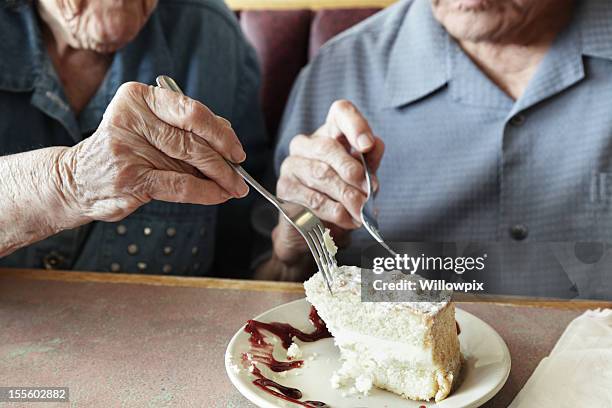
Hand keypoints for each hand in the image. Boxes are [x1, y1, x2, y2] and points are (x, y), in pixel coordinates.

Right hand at [58, 81, 248, 221]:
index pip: (191, 110)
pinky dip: (205, 192)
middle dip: (223, 160)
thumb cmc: (126, 150)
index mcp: (139, 97)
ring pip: (189, 162)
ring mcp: (127, 148)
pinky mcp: (130, 178)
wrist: (79, 179)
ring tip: (234, 187)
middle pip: (193, 139)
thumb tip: (229, 139)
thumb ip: (186, 128)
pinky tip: (218, 196)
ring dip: (219, 178)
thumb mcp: (151, 128)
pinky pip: (180, 185)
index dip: (220, 132)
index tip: (237, 149)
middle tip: (240, 175)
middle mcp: (130, 118)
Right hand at [272, 100, 383, 263]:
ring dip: (347, 195)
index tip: (367, 145)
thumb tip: (377, 144)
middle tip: (369, 191)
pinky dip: (335, 211)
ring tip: (363, 211)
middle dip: (352, 170)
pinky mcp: (284, 188)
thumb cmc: (340, 196)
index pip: (340, 112)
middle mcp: (305, 144)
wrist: (316, 228)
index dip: (355, 124)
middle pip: (328, 147)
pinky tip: (349, 220)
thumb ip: (369, 161)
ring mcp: (292, 165)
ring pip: (321, 174)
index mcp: (329, 133)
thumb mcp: (361, 178)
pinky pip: (312, 198)